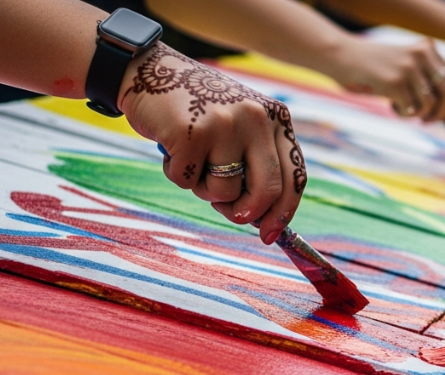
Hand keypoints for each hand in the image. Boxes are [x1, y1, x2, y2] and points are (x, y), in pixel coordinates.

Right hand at [119, 44, 304, 244]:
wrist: (148, 70)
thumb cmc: (198, 109)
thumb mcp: (239, 125)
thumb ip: (256, 163)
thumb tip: (263, 219)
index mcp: (276, 118)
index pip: (295, 176)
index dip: (284, 211)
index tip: (270, 234)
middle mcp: (257, 118)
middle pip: (268, 191)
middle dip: (247, 213)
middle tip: (230, 214)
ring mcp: (225, 124)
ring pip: (225, 191)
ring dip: (204, 190)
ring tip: (192, 160)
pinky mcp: (190, 133)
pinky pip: (187, 182)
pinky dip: (176, 174)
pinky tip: (172, 147)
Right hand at [327, 38, 444, 122]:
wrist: (341, 56)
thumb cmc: (374, 68)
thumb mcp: (406, 67)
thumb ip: (427, 82)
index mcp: (429, 49)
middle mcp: (423, 55)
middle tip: (429, 122)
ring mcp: (409, 67)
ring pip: (431, 105)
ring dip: (419, 115)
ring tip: (402, 108)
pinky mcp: (395, 81)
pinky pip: (412, 110)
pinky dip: (403, 114)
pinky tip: (392, 105)